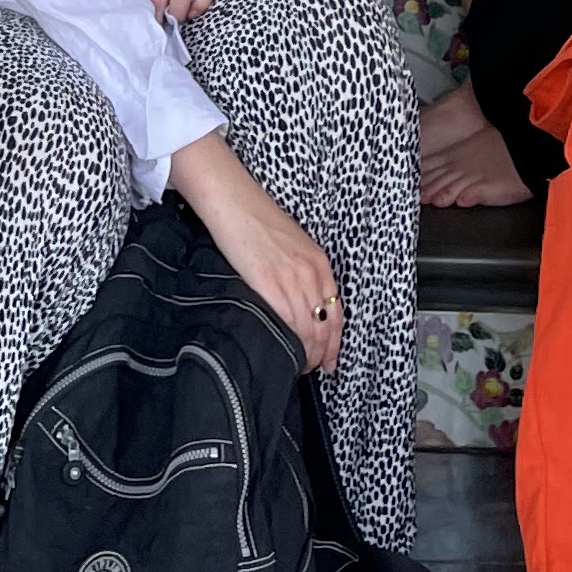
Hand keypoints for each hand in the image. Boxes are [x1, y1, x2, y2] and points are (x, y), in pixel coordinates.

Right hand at [170, 136, 340, 373]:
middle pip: (325, 326)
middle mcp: (311, 273)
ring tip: (295, 366)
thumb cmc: (257, 221)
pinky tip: (282, 353)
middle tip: (313, 369)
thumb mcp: (292, 246)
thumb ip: (301, 273)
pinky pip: (288, 324)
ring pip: (308, 331)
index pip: (336, 313)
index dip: (335, 342)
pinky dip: (288, 344)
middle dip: (321, 354)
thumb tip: (301, 306)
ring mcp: (292, 279)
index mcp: (319, 263)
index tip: (330, 360)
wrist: (234, 202)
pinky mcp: (270, 285)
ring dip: (304, 354)